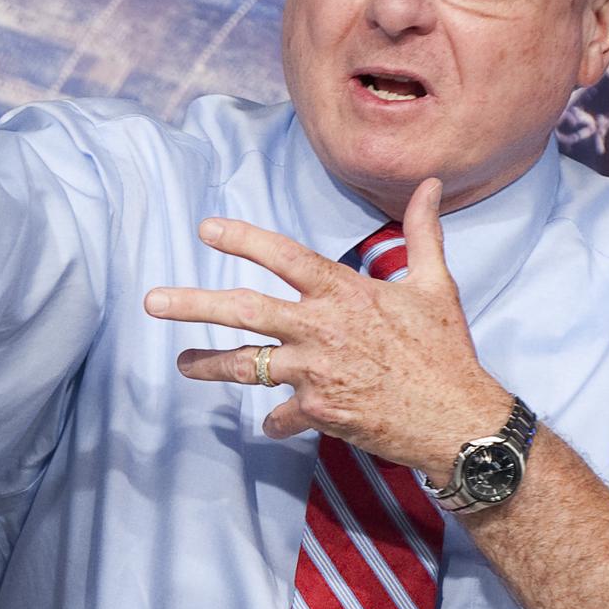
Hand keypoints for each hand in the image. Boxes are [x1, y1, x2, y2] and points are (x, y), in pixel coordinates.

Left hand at [144, 178, 510, 478]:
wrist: (457, 419)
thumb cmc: (446, 350)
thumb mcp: (436, 284)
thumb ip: (423, 232)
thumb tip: (431, 184)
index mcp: (345, 292)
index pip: (284, 256)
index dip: (243, 239)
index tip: (206, 229)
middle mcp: (321, 329)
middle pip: (244, 311)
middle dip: (193, 304)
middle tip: (152, 301)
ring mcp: (316, 373)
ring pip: (247, 365)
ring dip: (210, 365)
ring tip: (182, 364)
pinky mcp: (319, 413)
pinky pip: (282, 415)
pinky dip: (276, 421)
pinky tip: (269, 425)